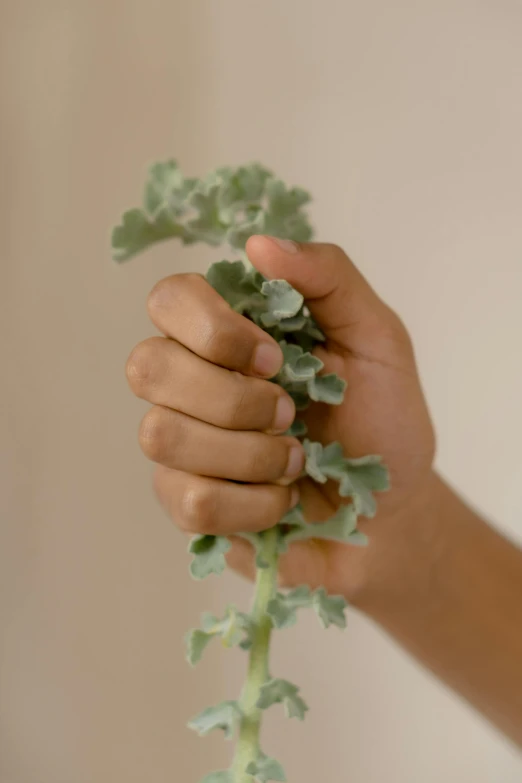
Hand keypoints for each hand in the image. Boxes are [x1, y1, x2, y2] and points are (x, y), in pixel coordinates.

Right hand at [126, 236, 435, 603]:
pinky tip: (282, 500)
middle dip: (232, 398)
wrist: (391, 508)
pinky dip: (251, 506)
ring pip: (160, 435)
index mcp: (229, 332)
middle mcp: (191, 381)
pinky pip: (189, 502)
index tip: (276, 358)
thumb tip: (258, 243)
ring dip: (246, 455)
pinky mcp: (187, 503)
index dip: (212, 329)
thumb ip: (328, 277)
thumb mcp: (376, 337)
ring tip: (294, 462)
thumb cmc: (382, 418)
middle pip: (147, 365)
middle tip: (291, 415)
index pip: (168, 299)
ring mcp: (182, 444)